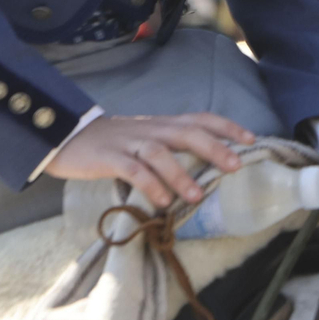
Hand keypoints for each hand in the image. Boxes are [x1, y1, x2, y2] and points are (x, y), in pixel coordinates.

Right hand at [45, 113, 254, 208]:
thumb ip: (172, 147)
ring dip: (180, 174)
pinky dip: (149, 185)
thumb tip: (206, 165)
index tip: (252, 139)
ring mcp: (130, 142)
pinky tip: (161, 201)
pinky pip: (132, 170)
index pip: (201, 119)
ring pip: (160, 152)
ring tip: (197, 195)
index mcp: (163, 124)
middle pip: (187, 132)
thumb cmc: (114, 143)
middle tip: (235, 166)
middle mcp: (151, 130)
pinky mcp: (109, 158)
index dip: (227, 126)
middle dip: (214, 148)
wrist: (67, 136)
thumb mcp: (147, 139)